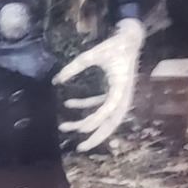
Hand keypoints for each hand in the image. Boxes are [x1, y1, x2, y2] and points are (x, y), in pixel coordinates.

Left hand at [55, 19, 142, 152]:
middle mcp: (123, 96)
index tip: (81, 128)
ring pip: (104, 117)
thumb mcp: (93, 53)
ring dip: (86, 122)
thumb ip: (75, 66)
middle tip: (80, 148)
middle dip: (96, 137)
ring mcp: (119, 96)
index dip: (95, 120)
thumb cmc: (114, 45)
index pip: (108, 109)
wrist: (130, 39)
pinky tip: (69, 103)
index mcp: (121, 87)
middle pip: (111, 123)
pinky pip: (100, 105)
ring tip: (65, 126)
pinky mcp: (114, 92)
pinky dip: (86, 106)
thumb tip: (56, 80)